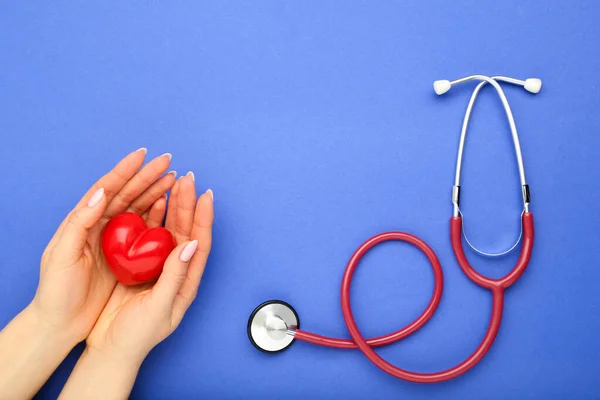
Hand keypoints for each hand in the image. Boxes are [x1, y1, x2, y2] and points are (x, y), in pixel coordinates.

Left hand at [32, 148, 176, 343]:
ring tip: (173, 178)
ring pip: (137, 208)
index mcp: (82, 221)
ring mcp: (113, 240)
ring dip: (155, 191)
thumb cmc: (56, 290)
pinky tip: (167, 206)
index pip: (106, 189)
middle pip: (126, 194)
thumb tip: (100, 192)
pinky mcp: (124, 255)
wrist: (60, 322)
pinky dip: (156, 214)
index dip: (124, 171)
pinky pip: (144, 229)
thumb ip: (79, 222)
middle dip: (147, 176)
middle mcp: (98, 225)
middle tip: (168, 162)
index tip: (143, 155)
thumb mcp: (62, 255)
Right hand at [84, 173, 213, 361]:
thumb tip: (191, 244)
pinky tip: (153, 202)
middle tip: (187, 179)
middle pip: (186, 230)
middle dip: (188, 204)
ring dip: (173, 206)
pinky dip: (152, 217)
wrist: (110, 349)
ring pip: (169, 229)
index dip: (204, 218)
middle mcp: (175, 270)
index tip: (206, 194)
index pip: (200, 243)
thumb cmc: (137, 335)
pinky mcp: (138, 265)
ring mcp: (157, 266)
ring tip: (173, 183)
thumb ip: (175, 276)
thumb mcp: (159, 306)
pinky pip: (149, 235)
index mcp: (186, 281)